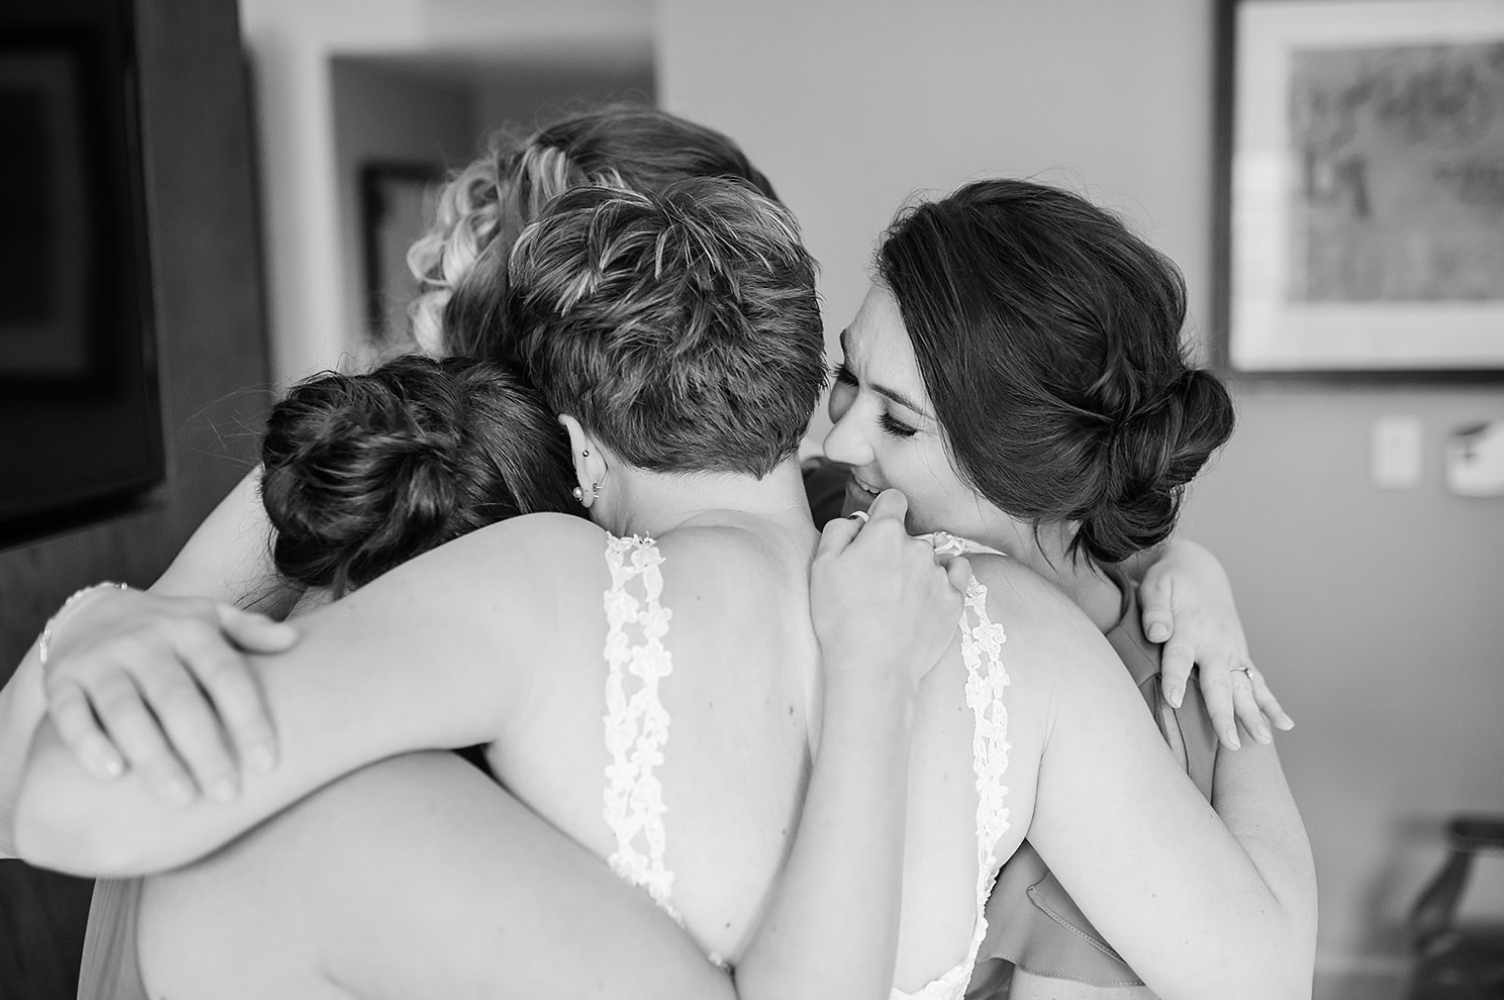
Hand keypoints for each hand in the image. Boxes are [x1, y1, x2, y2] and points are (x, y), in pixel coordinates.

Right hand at [41, 588, 297, 803]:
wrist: (92, 611)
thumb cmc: (171, 631)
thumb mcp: (212, 620)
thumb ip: (251, 632)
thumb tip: (296, 641)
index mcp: (191, 630)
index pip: (226, 674)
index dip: (248, 718)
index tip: (268, 763)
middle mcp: (145, 642)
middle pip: (177, 698)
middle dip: (204, 748)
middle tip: (227, 793)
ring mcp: (101, 661)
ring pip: (125, 710)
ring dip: (152, 756)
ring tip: (180, 797)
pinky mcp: (61, 680)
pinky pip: (69, 713)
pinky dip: (88, 743)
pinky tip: (111, 774)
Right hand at [810, 489, 970, 693]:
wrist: (873, 666)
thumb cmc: (840, 618)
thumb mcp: (821, 566)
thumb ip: (839, 530)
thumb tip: (858, 521)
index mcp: (885, 533)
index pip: (893, 500)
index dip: (883, 511)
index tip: (875, 530)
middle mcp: (917, 547)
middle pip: (908, 535)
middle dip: (894, 550)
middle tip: (875, 581)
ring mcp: (939, 574)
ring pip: (930, 557)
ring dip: (917, 569)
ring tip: (897, 599)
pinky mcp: (954, 601)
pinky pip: (957, 574)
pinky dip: (945, 578)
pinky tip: (928, 593)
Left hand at [1138, 540, 1292, 749]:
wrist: (1197, 567)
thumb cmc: (1170, 581)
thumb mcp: (1155, 588)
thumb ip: (1155, 611)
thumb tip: (1157, 634)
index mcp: (1189, 629)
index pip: (1179, 658)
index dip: (1176, 679)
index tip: (1174, 701)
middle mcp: (1215, 644)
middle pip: (1219, 683)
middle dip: (1224, 713)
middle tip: (1230, 742)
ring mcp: (1231, 650)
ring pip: (1244, 688)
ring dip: (1254, 714)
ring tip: (1263, 740)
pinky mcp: (1239, 654)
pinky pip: (1256, 682)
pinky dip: (1270, 702)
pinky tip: (1284, 724)